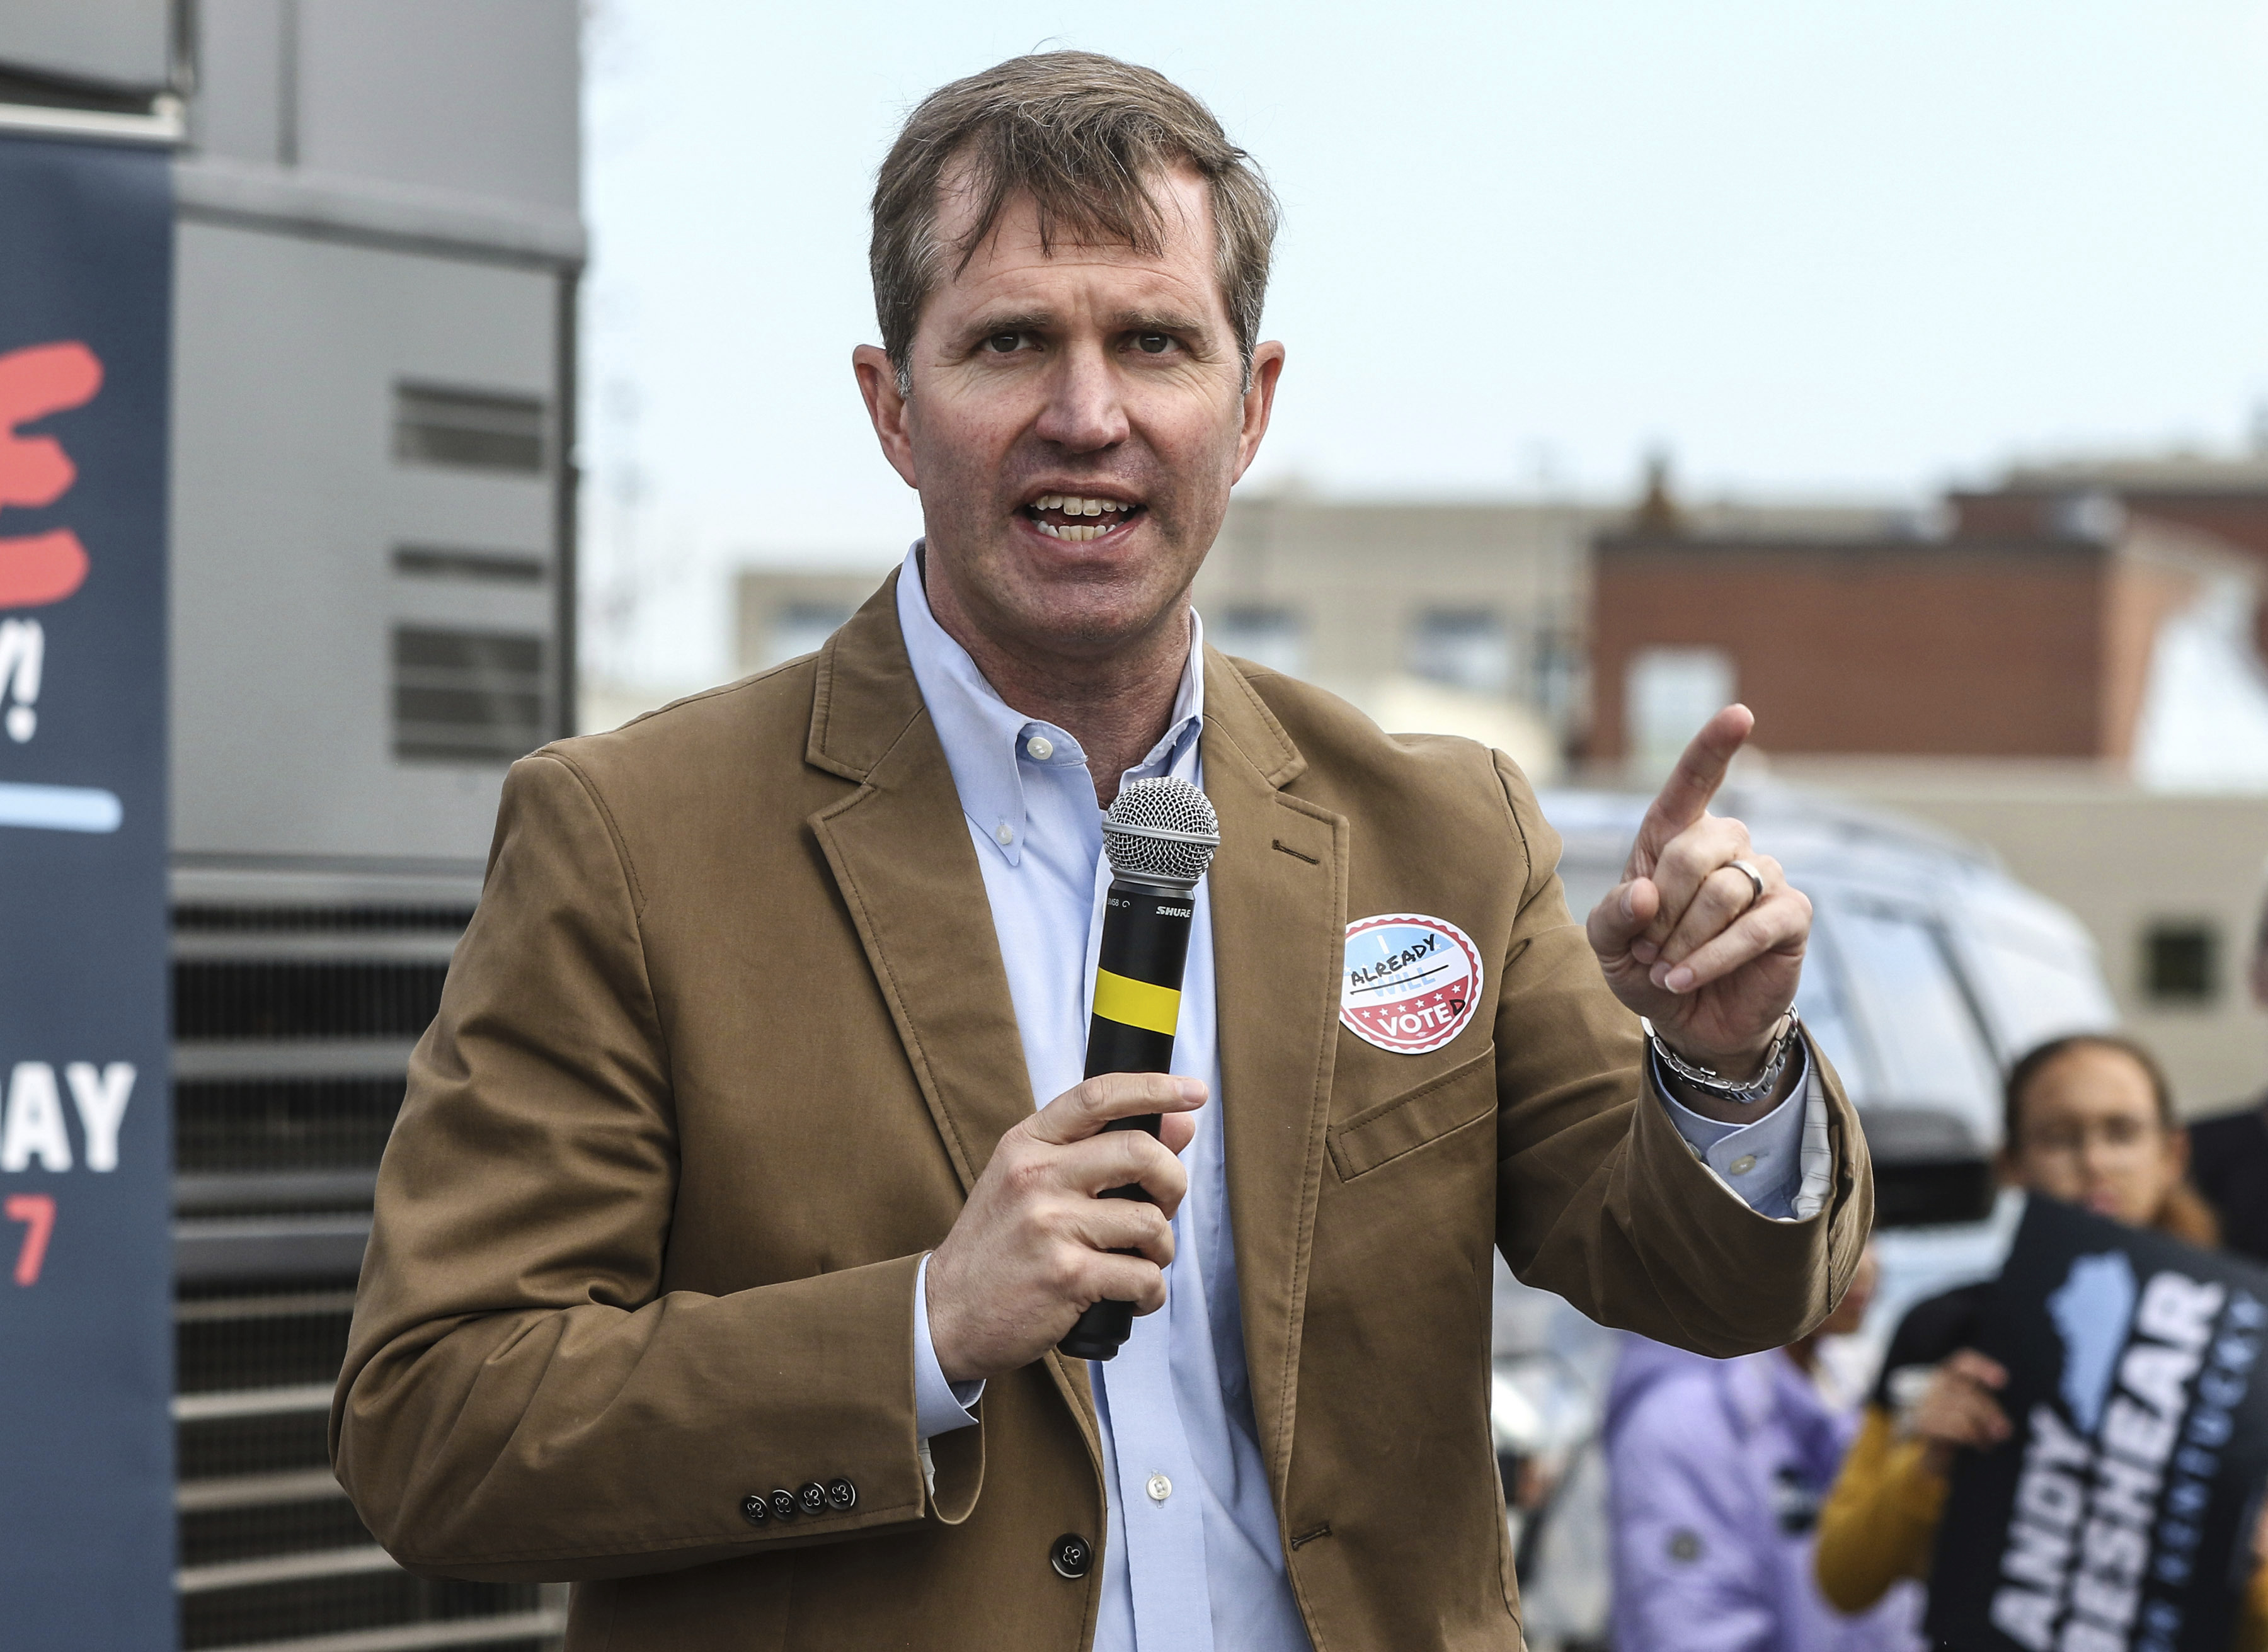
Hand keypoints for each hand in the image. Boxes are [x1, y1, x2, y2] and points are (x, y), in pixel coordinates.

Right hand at [925, 1072, 1205, 1382]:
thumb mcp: (1031, 1183)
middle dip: (1173, 1181)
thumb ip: (1098, 1150)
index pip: (1098, 1096)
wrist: (947, 1314)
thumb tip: (1178, 1123)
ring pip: (1150, 1221)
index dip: (1154, 1087)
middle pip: (1140, 1151)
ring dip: (1161, 1248)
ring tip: (1140, 1261)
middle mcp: (1036, 1176)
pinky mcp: (1067, 1276)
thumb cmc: (998, 1246)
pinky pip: (1143, 1276)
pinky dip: (1150, 1293)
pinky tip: (1131, 1297)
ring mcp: (1051, 1225)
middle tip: (1164, 1205)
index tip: (1193, 1092)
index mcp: (1027, 1144)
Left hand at [1587, 705, 1809, 1072]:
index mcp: (1673, 837)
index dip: (1713, 748)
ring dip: (1685, 939)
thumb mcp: (1608, 946)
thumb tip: (1642, 893)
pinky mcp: (1791, 915)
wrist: (1688, 1021)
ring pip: (1723, 891)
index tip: (1739, 715)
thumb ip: (1611, 916)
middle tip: (1649, 948)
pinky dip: (1714, 957)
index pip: (1693, 783)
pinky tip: (1687, 978)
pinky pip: (1756, 925)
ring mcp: (1763, 877)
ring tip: (1668, 966)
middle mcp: (1724, 846)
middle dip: (1661, 908)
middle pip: (1693, 849)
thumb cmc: (1646, 967)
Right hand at [1910, 1350, 2010, 1475]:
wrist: (1927, 1450)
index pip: (1965, 1362)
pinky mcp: (1921, 1423)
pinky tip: (1979, 1444)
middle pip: (1964, 1388)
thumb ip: (1985, 1405)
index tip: (2003, 1381)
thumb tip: (2004, 1423)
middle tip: (2005, 1431)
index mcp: (1949, 1374)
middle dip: (1988, 1409)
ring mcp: (1924, 1402)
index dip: (1984, 1368)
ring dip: (1979, 1427)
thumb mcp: (1972, 1410)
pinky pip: (1946, 1425)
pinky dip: (1967, 1435)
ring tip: (1992, 1441)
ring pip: (1957, 1407)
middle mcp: (1935, 1383)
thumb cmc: (1957, 1426)